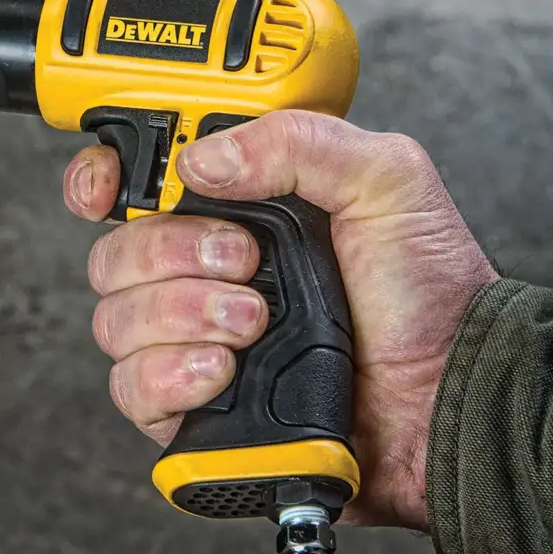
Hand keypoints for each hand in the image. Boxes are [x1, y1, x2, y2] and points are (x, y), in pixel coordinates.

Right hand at [62, 112, 496, 528]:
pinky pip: (132, 390)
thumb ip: (299, 142)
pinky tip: (224, 371)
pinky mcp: (196, 411)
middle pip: (114, 253)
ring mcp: (195, 344)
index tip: (110, 190)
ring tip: (255, 324)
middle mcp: (205, 276)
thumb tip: (203, 157)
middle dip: (171, 254)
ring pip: (116, 320)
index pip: (133, 185)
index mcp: (238, 213)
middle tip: (247, 264)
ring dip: (181, 315)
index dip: (101, 181)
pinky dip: (171, 375)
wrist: (451, 400)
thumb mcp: (386, 181)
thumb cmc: (432, 299)